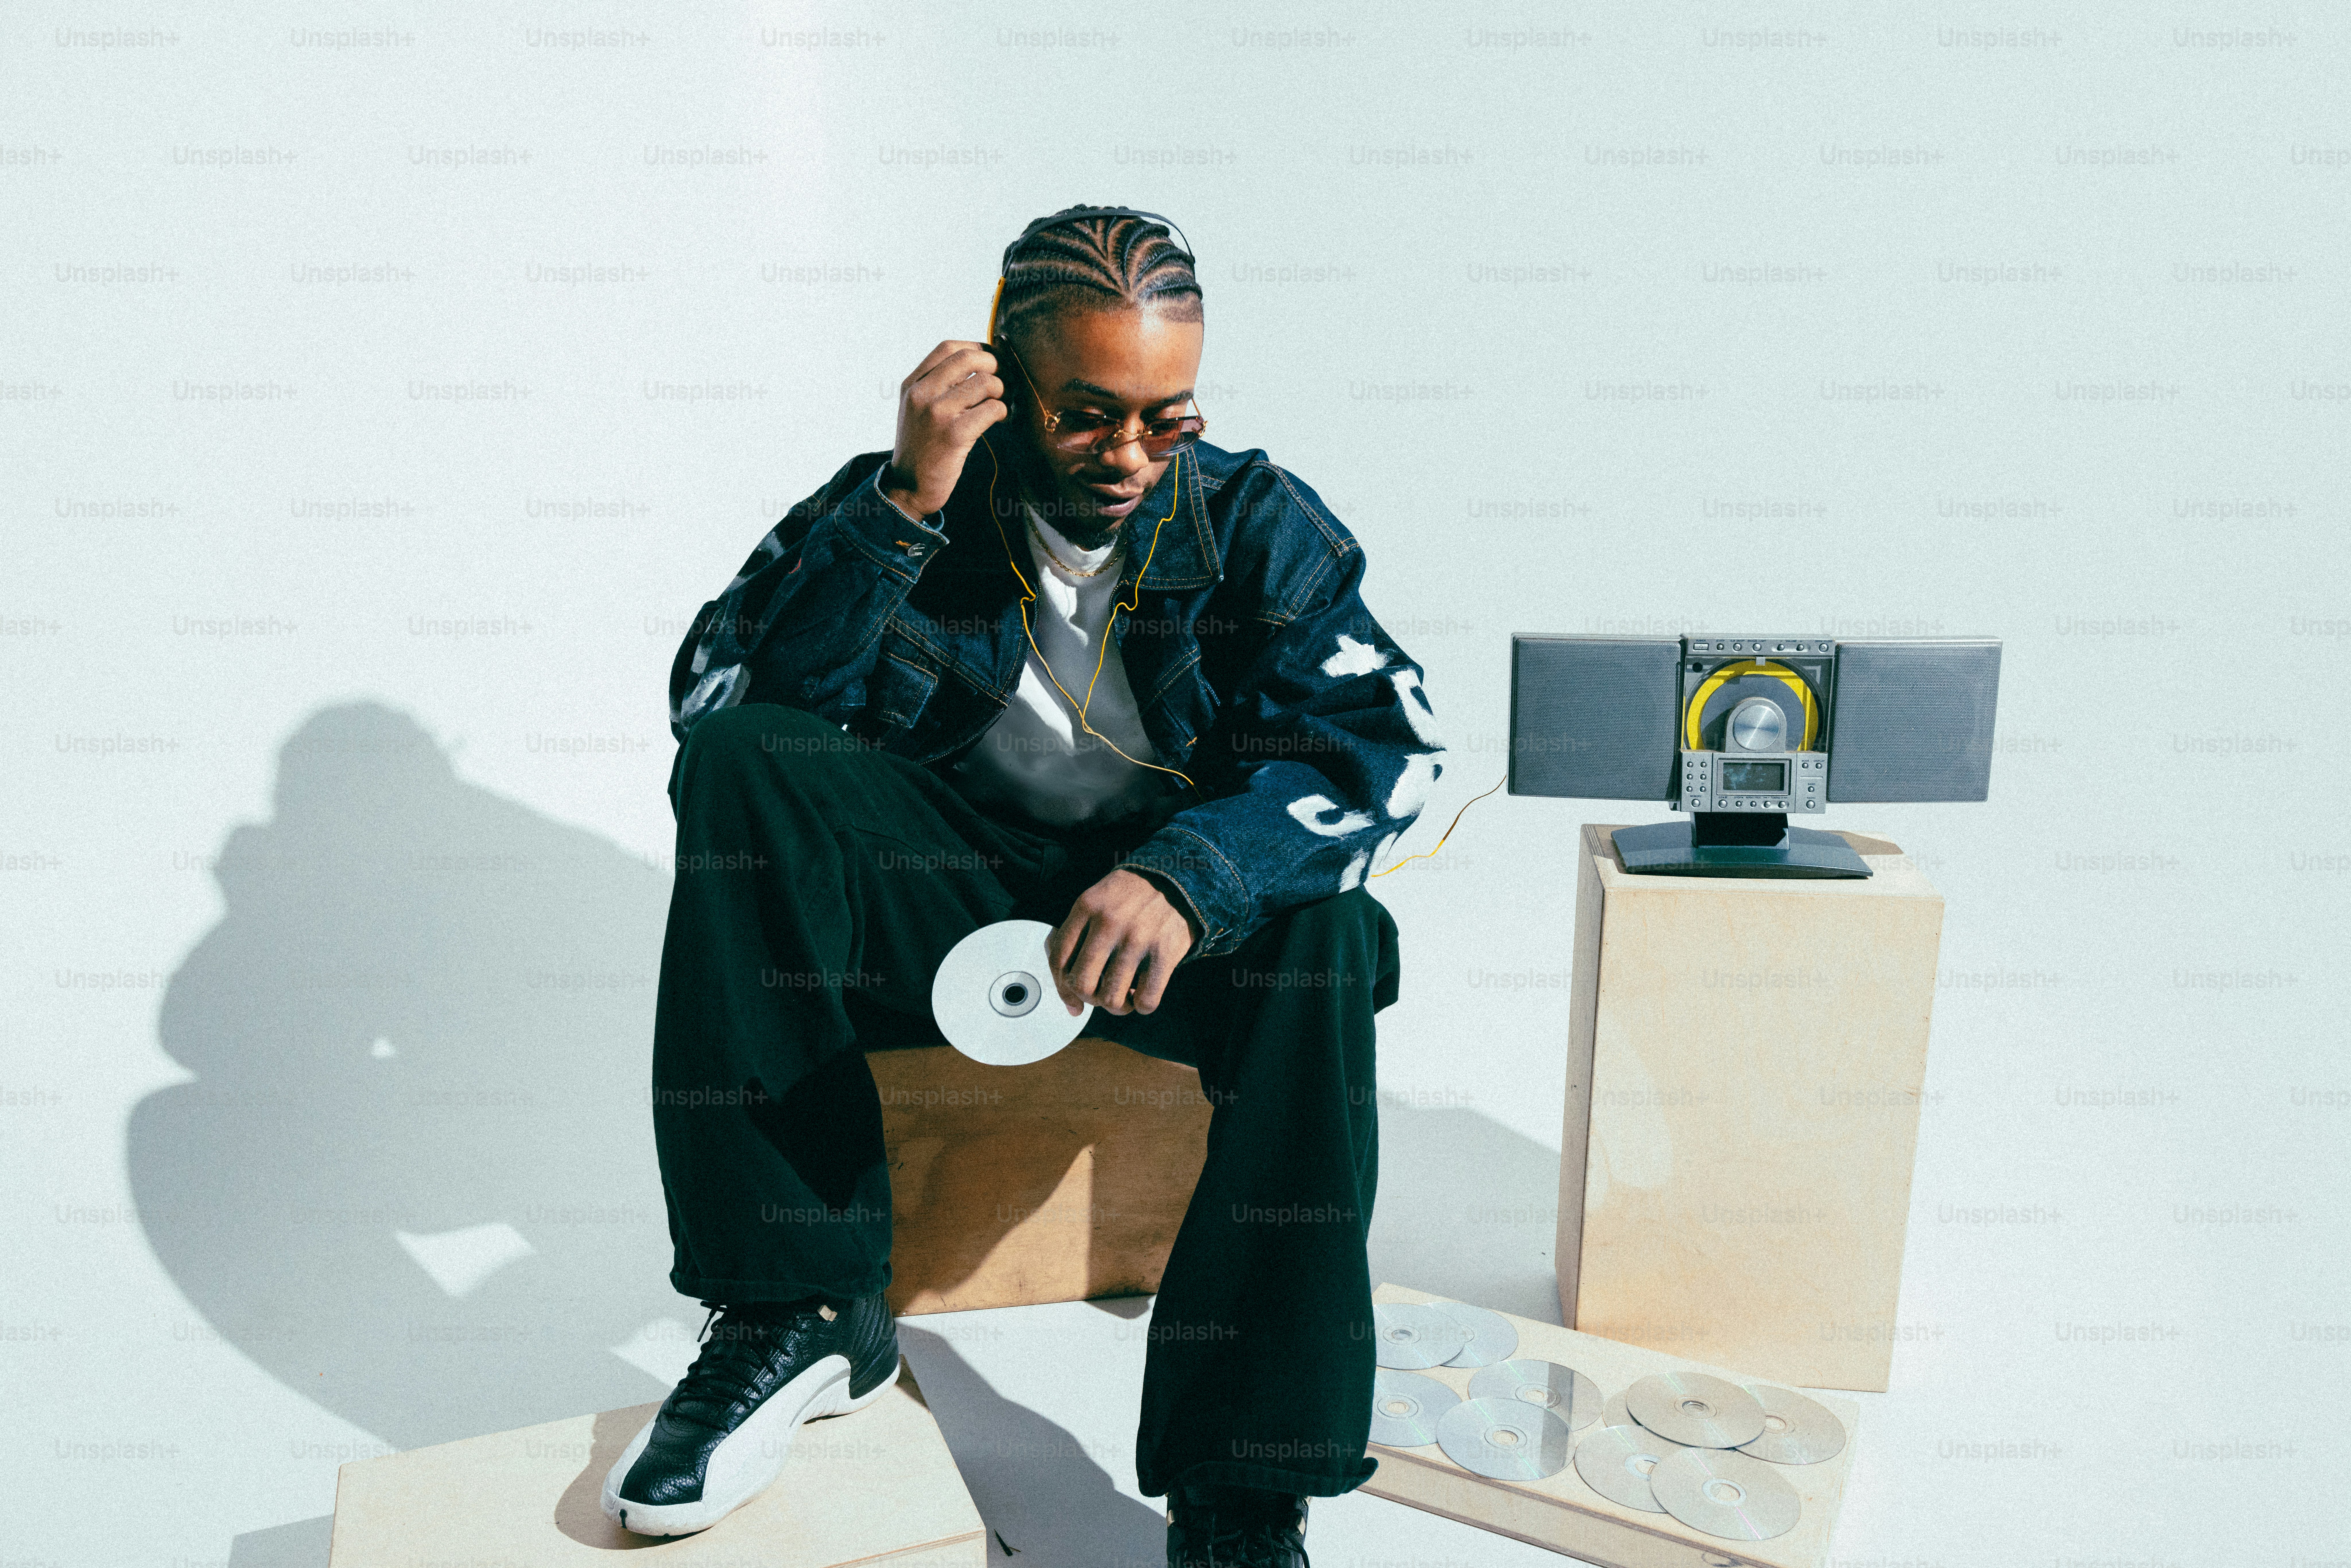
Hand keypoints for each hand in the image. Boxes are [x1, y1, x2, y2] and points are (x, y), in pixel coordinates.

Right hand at [884, 340, 1009, 516]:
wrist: (908, 486)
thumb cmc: (922, 446)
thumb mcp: (917, 408)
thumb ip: (938, 385)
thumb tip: (979, 363)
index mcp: (912, 383)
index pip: (948, 347)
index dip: (976, 349)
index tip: (990, 362)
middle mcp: (921, 393)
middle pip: (969, 358)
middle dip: (994, 366)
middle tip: (1001, 381)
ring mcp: (936, 413)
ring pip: (984, 383)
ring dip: (1001, 391)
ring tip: (1000, 403)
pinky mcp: (954, 435)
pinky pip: (991, 409)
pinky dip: (1002, 412)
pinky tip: (1000, 419)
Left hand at [1047, 868, 1198, 1016]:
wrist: (1179, 877)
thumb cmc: (1133, 894)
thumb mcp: (1097, 898)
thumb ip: (1077, 932)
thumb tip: (1065, 981)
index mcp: (1087, 907)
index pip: (1059, 960)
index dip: (1062, 989)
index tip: (1072, 1002)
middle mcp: (1108, 923)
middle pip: (1082, 983)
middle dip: (1089, 999)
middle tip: (1100, 996)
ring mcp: (1137, 938)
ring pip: (1112, 998)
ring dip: (1116, 1007)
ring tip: (1123, 1000)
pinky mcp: (1164, 952)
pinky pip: (1146, 999)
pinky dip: (1142, 1006)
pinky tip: (1142, 996)